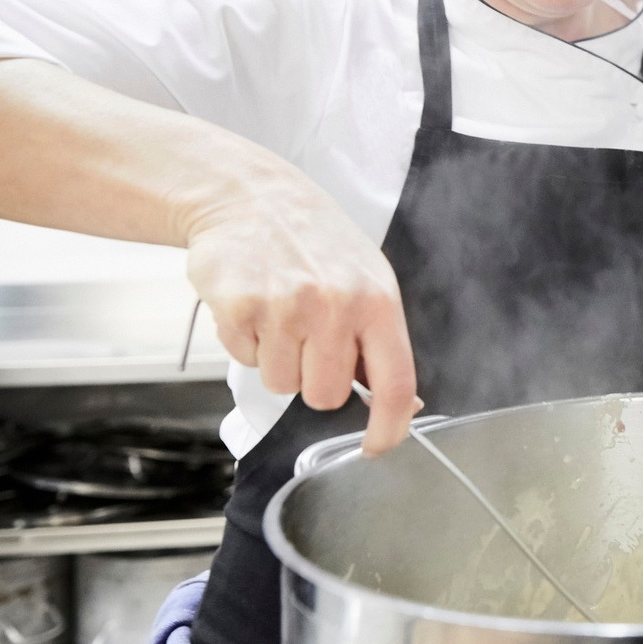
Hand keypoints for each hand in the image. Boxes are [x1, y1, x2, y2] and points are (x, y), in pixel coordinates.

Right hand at [181, 174, 416, 456]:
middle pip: (326, 396)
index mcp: (378, 301)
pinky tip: (254, 304)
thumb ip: (380, 342)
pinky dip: (245, 341)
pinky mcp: (240, 308)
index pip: (394, 383)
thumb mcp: (366, 280)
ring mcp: (286, 307)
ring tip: (279, 313)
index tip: (377, 447)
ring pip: (282, 384)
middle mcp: (335, 305)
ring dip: (277, 358)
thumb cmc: (314, 242)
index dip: (389, 428)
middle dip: (314, 378)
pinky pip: (243, 360)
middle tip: (307, 335)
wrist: (250, 196)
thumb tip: (402, 405)